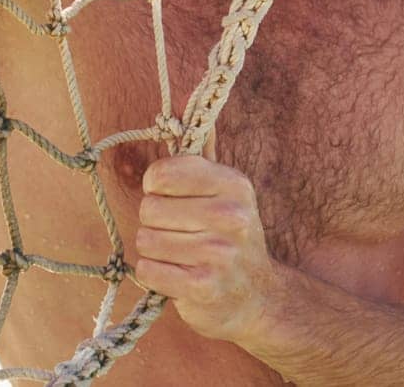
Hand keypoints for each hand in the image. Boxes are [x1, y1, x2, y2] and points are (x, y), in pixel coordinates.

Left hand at [132, 153, 279, 342]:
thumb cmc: (228, 236)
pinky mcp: (204, 287)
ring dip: (155, 251)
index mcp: (233, 185)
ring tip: (181, 255)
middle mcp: (231, 216)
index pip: (163, 173)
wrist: (256, 297)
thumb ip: (200, 154)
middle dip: (155, 223)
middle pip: (150, 209)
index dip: (156, 187)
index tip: (169, 197)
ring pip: (146, 241)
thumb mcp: (224, 192)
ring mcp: (219, 254)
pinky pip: (148, 270)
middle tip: (180, 233)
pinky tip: (177, 276)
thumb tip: (180, 108)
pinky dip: (155, 275)